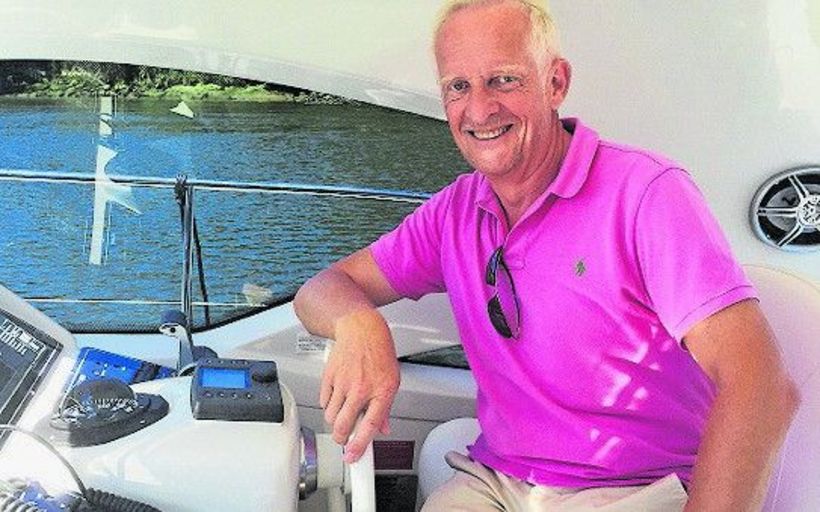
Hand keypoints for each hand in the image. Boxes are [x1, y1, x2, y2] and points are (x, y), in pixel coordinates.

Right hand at [320, 309, 399, 462]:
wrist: (361, 328)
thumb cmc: (379, 352)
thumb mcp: (391, 380)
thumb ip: (386, 408)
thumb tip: (383, 428)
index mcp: (381, 391)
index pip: (369, 426)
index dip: (360, 446)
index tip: (353, 457)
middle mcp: (361, 388)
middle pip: (343, 425)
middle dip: (341, 438)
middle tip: (343, 439)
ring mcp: (343, 382)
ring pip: (331, 416)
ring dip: (335, 421)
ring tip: (343, 414)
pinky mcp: (329, 377)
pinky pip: (324, 401)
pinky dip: (328, 405)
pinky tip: (337, 398)